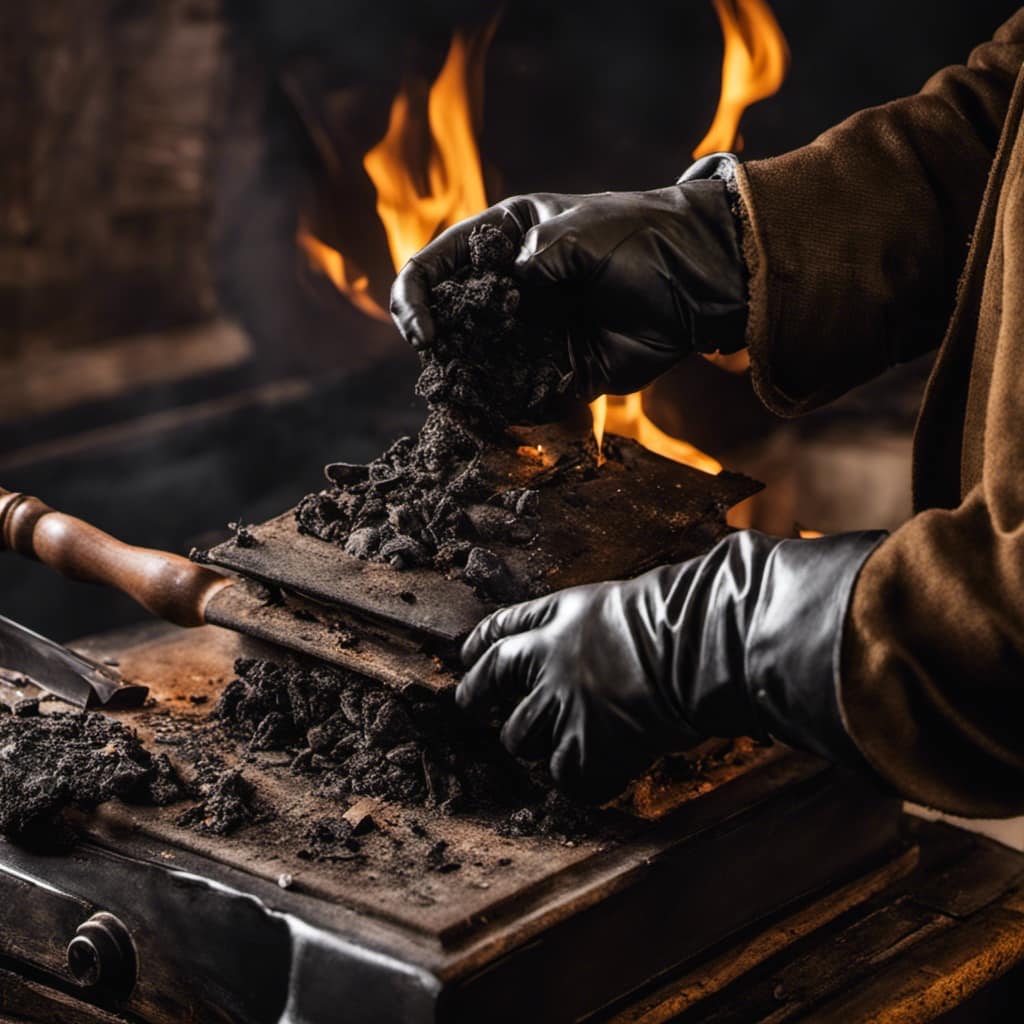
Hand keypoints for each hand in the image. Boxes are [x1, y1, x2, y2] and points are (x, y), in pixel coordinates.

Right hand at [390, 157, 748, 401]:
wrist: (700, 282)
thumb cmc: (643, 239)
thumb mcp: (583, 232)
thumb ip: (539, 255)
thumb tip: (511, 285)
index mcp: (505, 241)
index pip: (436, 267)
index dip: (415, 299)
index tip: (425, 333)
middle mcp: (510, 290)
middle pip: (450, 323)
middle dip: (438, 350)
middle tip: (442, 374)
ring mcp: (531, 334)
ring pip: (478, 366)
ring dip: (464, 387)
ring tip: (461, 408)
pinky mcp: (558, 372)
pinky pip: (521, 397)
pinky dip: (505, 412)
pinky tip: (496, 422)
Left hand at [458, 530, 885, 803]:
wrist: (702, 645)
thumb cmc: (688, 614)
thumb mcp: (633, 603)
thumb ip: (605, 628)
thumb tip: (613, 651)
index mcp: (563, 614)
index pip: (506, 626)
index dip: (484, 640)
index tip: (468, 652)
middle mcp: (548, 657)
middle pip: (491, 679)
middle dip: (476, 693)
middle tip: (468, 703)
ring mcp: (560, 703)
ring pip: (518, 737)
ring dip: (535, 743)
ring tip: (558, 743)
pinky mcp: (582, 747)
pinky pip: (566, 777)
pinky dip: (583, 778)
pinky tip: (605, 769)